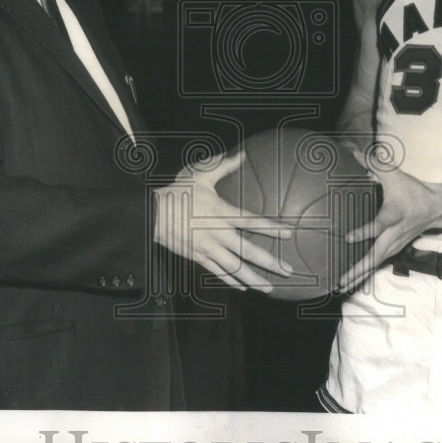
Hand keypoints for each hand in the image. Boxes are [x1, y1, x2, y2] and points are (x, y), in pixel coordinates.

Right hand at [153, 150, 292, 292]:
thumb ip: (224, 165)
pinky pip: (218, 273)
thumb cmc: (177, 192)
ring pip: (235, 268)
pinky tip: (243, 287)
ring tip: (269, 288)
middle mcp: (218, 234)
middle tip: (288, 271)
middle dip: (270, 263)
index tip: (289, 234)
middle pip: (248, 252)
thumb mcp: (201, 174)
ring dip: (254, 279)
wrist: (152, 214)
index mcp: (221, 212)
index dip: (272, 228)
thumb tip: (242, 154)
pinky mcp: (197, 258)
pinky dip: (232, 281)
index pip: (252, 221)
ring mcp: (208, 249)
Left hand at [337, 166, 436, 291]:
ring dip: (359, 275)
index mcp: (394, 215)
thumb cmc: (413, 190)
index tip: (348, 238)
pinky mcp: (394, 248)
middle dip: (358, 268)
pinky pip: (377, 263)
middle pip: (375, 255)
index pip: (379, 225)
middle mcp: (394, 234)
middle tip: (341, 280)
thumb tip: (351, 150)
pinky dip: (365, 273)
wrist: (436, 208)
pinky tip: (351, 280)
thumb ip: (372, 162)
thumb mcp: (393, 173)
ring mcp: (395, 244)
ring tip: (340, 286)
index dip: (364, 232)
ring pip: (375, 263)